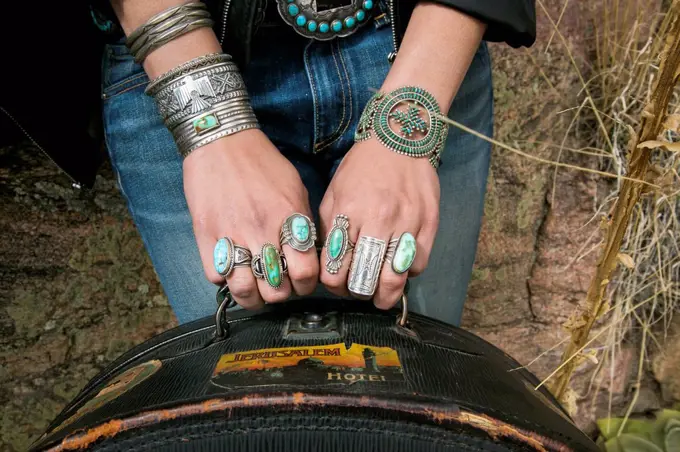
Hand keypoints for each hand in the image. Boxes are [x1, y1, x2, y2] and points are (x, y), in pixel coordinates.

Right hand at [183, 129, 318, 307]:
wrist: (220, 141)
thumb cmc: (262, 162)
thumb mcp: (295, 188)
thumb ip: (303, 222)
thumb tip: (309, 253)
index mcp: (289, 219)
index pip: (306, 273)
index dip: (305, 284)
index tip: (300, 280)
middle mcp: (262, 231)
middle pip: (276, 290)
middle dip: (280, 293)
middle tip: (277, 284)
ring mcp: (232, 235)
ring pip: (245, 292)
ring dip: (252, 297)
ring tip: (254, 289)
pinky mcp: (205, 236)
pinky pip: (216, 277)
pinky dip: (224, 279)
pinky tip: (231, 269)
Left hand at [319, 139, 439, 308]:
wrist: (400, 140)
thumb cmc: (362, 168)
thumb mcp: (334, 194)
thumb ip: (330, 229)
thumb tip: (330, 264)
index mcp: (348, 213)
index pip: (335, 270)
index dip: (334, 286)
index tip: (337, 284)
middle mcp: (378, 220)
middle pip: (364, 281)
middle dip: (358, 293)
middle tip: (359, 291)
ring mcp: (407, 223)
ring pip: (394, 280)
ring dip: (385, 295)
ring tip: (381, 296)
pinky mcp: (429, 224)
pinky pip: (418, 265)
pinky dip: (408, 273)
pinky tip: (399, 266)